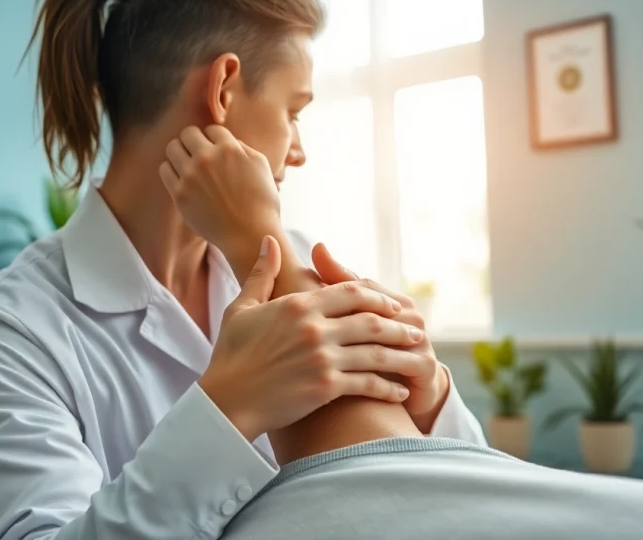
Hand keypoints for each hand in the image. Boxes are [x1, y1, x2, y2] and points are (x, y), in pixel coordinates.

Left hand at [159, 125, 279, 251]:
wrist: (249, 235)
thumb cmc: (261, 202)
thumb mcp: (261, 166)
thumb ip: (242, 147)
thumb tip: (227, 141)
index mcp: (229, 148)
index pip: (212, 129)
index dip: (215, 140)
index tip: (218, 153)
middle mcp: (207, 158)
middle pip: (187, 133)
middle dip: (194, 141)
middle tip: (200, 155)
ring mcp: (190, 176)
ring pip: (172, 147)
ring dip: (180, 153)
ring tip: (189, 165)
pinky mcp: (179, 194)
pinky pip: (164, 169)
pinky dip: (172, 170)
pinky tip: (183, 179)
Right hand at [199, 236, 430, 441]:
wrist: (224, 401)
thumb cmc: (231, 355)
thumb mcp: (242, 307)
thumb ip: (261, 273)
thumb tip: (269, 242)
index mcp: (298, 305)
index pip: (350, 291)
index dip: (376, 296)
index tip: (390, 303)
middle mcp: (314, 328)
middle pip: (371, 320)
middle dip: (397, 324)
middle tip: (415, 329)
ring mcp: (322, 357)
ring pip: (376, 352)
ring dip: (401, 354)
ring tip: (418, 357)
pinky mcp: (325, 387)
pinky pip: (367, 383)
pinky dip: (388, 387)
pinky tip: (399, 390)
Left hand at [311, 242, 449, 432]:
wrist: (397, 393)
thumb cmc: (365, 354)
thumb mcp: (348, 321)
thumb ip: (335, 288)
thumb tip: (318, 245)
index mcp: (389, 298)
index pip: (363, 286)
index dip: (334, 282)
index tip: (303, 278)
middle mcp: (408, 314)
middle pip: (379, 307)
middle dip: (349, 314)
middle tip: (314, 320)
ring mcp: (420, 337)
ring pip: (391, 334)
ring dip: (365, 343)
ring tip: (332, 351)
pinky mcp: (425, 365)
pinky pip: (404, 363)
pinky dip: (382, 370)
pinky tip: (356, 379)